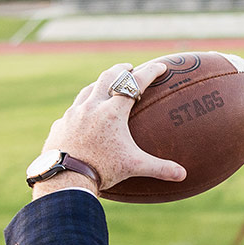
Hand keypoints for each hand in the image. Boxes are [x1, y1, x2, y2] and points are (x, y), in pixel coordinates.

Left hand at [35, 62, 186, 196]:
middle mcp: (92, 106)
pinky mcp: (61, 124)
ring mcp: (73, 114)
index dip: (150, 72)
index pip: (135, 84)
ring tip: (106, 87)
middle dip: (121, 69)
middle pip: (108, 77)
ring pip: (88, 90)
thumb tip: (183, 175)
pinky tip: (84, 116)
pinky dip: (82, 109)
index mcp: (112, 112)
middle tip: (129, 67)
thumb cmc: (103, 170)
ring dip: (100, 85)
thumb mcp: (134, 167)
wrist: (66, 177)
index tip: (160, 66)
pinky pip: (73, 111)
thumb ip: (160, 168)